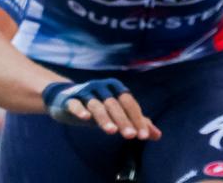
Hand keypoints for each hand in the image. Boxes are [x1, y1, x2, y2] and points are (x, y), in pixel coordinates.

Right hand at [43, 79, 159, 139]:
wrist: (65, 99)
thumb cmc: (97, 106)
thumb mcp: (117, 114)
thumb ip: (137, 122)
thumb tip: (158, 135)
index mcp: (114, 88)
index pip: (129, 103)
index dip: (136, 119)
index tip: (142, 136)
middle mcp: (100, 87)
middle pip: (114, 103)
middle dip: (123, 120)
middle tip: (130, 136)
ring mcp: (84, 91)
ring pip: (96, 104)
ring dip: (104, 117)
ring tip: (111, 131)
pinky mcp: (69, 99)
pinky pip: (75, 103)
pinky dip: (79, 109)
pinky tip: (85, 117)